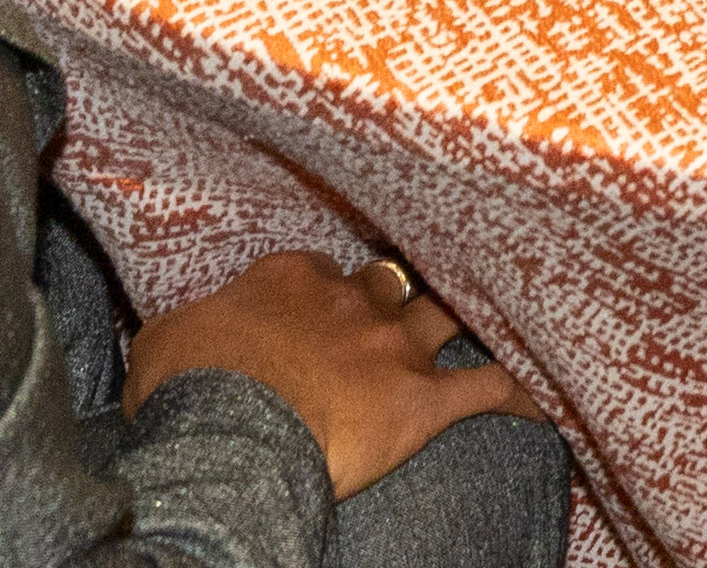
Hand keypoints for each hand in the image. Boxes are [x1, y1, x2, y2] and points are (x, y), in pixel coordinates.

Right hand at [127, 249, 523, 497]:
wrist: (230, 434)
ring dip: (464, 321)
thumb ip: (179, 326)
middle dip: (399, 295)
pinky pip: (487, 389)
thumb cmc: (188, 390)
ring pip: (446, 317)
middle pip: (391, 283)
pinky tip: (544, 398)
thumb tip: (173, 336)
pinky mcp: (421, 400)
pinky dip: (517, 392)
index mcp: (292, 276)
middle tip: (408, 309)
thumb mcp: (162, 342)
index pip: (324, 270)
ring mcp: (391, 346)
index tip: (322, 313)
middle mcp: (351, 299)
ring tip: (493, 318)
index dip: (328, 293)